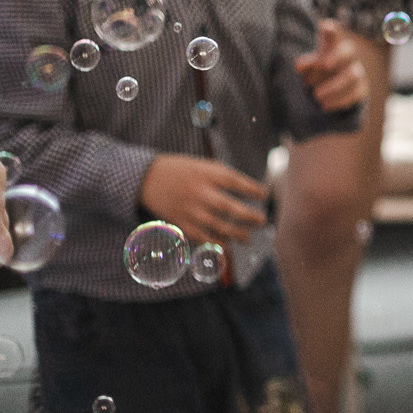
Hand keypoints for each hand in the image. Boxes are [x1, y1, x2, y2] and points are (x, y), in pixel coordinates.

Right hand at [140, 155, 268, 244]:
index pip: (235, 182)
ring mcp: (190, 209)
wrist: (149, 178)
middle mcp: (199, 192)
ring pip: (217, 225)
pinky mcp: (181, 222)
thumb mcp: (205, 167)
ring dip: (236, 233)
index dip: (252, 190)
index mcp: (208, 174)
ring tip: (248, 237)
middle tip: (262, 221)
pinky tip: (228, 245)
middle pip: (228, 206)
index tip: (264, 195)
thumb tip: (253, 195)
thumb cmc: (185, 172)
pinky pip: (202, 236)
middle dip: (248, 216)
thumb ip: (226, 179)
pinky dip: (216, 243)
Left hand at [293, 19, 367, 112]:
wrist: (324, 97)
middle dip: (334, 60)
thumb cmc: (313, 77)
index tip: (324, 28)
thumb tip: (300, 66)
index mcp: (330, 47)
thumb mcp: (306, 70)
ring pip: (353, 75)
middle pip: (348, 51)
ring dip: (334, 87)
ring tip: (316, 96)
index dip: (331, 31)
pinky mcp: (361, 90)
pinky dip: (339, 101)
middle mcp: (347, 57)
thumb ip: (305, 66)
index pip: (333, 34)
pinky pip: (355, 93)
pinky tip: (324, 106)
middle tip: (316, 74)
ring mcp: (356, 72)